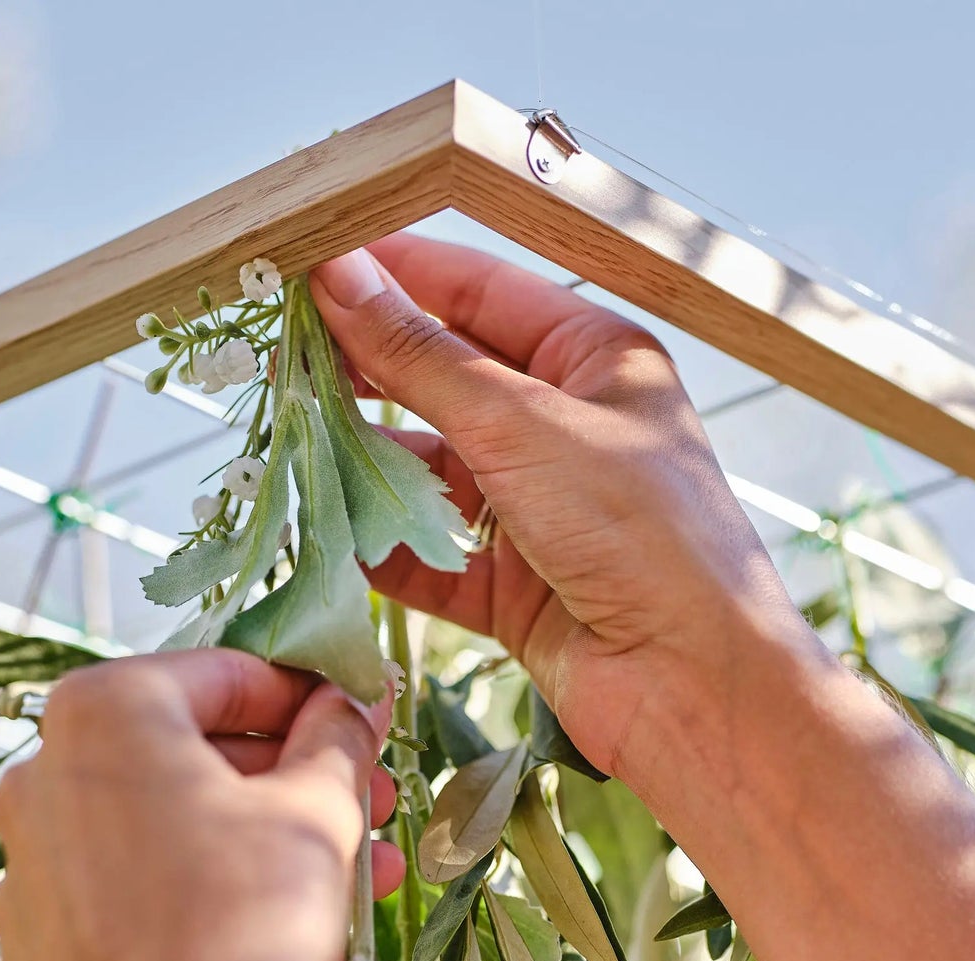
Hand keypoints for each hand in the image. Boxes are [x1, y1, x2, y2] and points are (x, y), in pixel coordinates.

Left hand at [0, 650, 395, 960]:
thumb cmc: (252, 917)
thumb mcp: (317, 810)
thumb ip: (338, 734)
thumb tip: (361, 691)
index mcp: (101, 715)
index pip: (222, 676)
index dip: (304, 696)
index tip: (355, 722)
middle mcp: (39, 780)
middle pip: (188, 757)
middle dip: (288, 781)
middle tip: (366, 806)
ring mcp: (25, 874)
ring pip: (160, 833)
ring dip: (255, 845)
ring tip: (348, 880)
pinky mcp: (30, 955)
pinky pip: (122, 906)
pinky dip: (187, 905)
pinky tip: (258, 938)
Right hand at [311, 235, 819, 787]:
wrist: (691, 684)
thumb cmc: (643, 533)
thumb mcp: (525, 426)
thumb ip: (424, 358)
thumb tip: (343, 277)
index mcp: (593, 359)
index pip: (478, 292)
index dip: (395, 274)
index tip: (311, 262)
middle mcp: (563, 427)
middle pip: (444, 381)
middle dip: (366, 370)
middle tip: (282, 353)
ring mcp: (535, 508)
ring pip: (428, 471)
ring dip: (365, 462)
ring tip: (291, 440)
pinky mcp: (510, 584)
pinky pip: (429, 552)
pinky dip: (382, 545)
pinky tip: (329, 530)